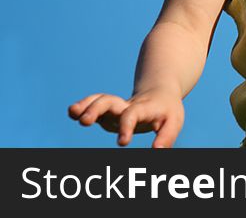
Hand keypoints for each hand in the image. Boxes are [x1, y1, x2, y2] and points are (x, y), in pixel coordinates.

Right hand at [68, 88, 184, 147]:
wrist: (160, 93)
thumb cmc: (167, 110)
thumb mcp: (174, 122)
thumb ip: (167, 137)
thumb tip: (157, 151)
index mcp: (144, 108)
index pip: (132, 115)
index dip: (126, 126)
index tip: (123, 143)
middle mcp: (126, 106)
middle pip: (109, 102)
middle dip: (96, 110)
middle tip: (84, 122)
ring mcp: (115, 108)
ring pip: (99, 101)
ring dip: (85, 105)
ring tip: (71, 112)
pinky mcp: (108, 112)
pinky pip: (94, 105)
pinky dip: (83, 107)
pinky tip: (72, 113)